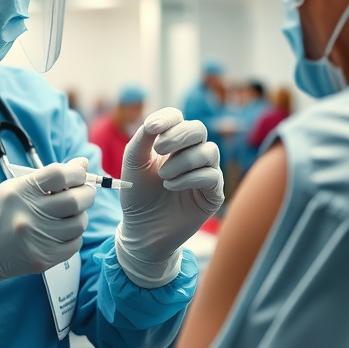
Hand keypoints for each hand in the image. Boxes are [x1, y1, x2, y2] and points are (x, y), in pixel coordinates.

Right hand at [0, 158, 95, 318]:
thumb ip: (47, 177)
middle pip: (76, 200)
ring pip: (79, 223)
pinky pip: (74, 244)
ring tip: (69, 213)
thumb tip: (83, 165)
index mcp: (19, 193)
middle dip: (87, 193)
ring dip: (80, 215)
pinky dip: (73, 235)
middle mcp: (28, 216)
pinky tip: (61, 231)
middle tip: (85, 192)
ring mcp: (36, 240)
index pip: (60, 174)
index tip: (81, 173)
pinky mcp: (43, 259)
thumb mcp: (12, 189)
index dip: (77, 172)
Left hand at [116, 108, 223, 287]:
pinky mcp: (214, 193)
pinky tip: (171, 187)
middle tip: (159, 149)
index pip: (177, 118)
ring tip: (163, 176)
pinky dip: (190, 178)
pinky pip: (212, 176)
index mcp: (172, 142)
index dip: (167, 119)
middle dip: (178, 136)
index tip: (151, 128)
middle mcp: (192, 153)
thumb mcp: (134, 163)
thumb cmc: (138, 194)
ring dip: (183, 161)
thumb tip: (154, 121)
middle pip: (198, 129)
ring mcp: (206, 172)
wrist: (142, 229)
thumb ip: (143, 139)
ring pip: (209, 151)